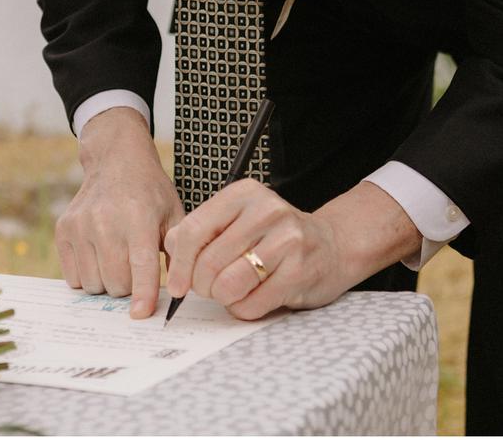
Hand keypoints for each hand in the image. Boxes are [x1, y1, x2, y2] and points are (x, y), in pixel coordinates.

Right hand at [54, 107, 184, 318]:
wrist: (116, 162)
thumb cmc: (150, 193)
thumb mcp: (174, 215)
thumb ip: (179, 254)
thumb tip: (180, 292)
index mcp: (138, 218)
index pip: (140, 266)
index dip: (143, 294)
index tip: (141, 314)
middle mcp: (105, 222)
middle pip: (115, 283)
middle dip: (129, 287)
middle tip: (135, 269)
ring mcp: (80, 226)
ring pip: (93, 285)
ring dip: (108, 283)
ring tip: (117, 260)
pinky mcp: (63, 230)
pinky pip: (73, 277)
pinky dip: (88, 276)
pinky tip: (99, 255)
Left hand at [164, 179, 360, 320]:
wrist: (332, 246)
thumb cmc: (275, 237)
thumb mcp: (238, 220)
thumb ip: (202, 230)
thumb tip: (170, 249)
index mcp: (244, 194)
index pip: (194, 230)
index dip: (178, 264)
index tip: (176, 285)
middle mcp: (266, 210)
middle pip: (208, 263)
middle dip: (202, 286)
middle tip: (211, 289)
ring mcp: (287, 240)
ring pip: (228, 285)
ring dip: (224, 298)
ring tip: (234, 291)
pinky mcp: (299, 271)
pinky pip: (251, 304)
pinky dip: (245, 308)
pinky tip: (255, 296)